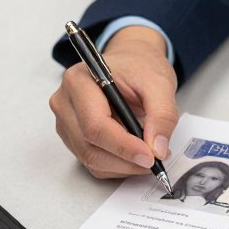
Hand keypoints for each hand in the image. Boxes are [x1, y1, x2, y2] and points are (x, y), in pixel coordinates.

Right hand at [49, 26, 178, 177]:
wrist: (131, 62)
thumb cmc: (140, 67)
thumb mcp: (160, 84)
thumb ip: (162, 115)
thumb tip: (158, 149)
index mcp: (79, 81)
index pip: (95, 125)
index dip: (123, 146)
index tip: (150, 157)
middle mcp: (65, 102)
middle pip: (89, 147)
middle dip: (126, 160)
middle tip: (156, 161)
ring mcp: (66, 122)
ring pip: (90, 159)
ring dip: (123, 166)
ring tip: (150, 156)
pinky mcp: (72, 137)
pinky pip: (92, 162)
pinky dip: (117, 166)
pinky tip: (135, 156)